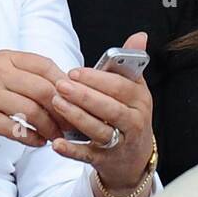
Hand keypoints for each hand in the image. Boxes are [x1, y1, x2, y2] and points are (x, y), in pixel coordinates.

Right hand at [0, 50, 66, 148]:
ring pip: (31, 110)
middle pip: (43, 89)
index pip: (45, 65)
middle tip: (72, 122)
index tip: (75, 97)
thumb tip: (61, 85)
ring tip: (56, 135)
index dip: (65, 82)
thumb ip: (22, 73)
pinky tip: (38, 142)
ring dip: (49, 126)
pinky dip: (31, 138)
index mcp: (4, 57)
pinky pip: (14, 129)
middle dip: (62, 108)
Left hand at [49, 32, 154, 192]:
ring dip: (77, 117)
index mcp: (140, 99)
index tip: (75, 72)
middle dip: (84, 96)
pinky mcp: (106, 160)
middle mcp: (134, 121)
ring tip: (57, 104)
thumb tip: (140, 36)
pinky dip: (72, 150)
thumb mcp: (134, 89)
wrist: (134, 157)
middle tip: (61, 85)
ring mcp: (121, 142)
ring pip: (99, 130)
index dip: (97, 79)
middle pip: (110, 108)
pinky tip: (57, 143)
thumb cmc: (129, 114)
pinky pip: (88, 155)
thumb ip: (130, 63)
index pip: (120, 87)